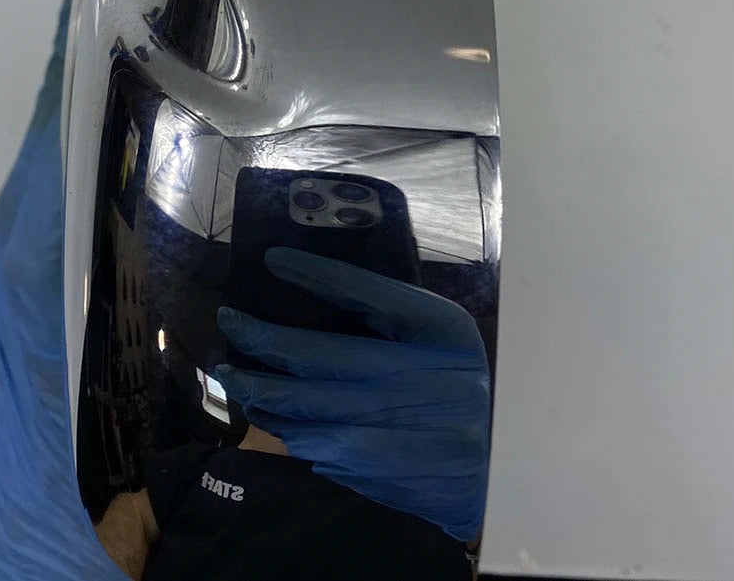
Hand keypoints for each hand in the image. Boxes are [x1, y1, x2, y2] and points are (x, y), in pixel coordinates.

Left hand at [214, 246, 490, 541]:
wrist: (503, 465)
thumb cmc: (460, 382)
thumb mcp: (439, 335)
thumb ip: (388, 315)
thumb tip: (315, 290)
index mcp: (437, 330)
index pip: (365, 290)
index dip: (313, 273)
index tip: (273, 260)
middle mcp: (416, 377)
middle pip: (318, 356)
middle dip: (262, 339)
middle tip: (230, 322)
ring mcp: (398, 430)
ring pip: (306, 408)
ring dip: (260, 391)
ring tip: (234, 375)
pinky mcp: (383, 473)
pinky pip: (318, 447)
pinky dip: (289, 430)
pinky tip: (271, 416)